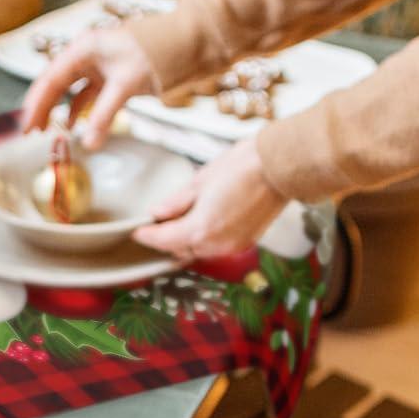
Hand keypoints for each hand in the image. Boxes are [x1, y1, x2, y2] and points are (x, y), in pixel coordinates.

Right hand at [22, 28, 155, 149]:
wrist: (182, 45)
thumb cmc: (154, 54)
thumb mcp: (124, 85)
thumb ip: (103, 115)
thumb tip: (88, 144)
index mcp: (83, 49)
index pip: (51, 79)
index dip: (36, 103)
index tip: (26, 125)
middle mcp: (86, 56)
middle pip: (55, 84)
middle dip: (42, 107)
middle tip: (29, 132)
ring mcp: (96, 66)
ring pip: (68, 90)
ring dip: (57, 110)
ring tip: (45, 130)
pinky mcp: (108, 77)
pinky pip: (86, 95)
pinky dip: (78, 111)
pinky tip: (72, 126)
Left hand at [133, 138, 284, 261]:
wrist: (279, 166)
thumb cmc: (242, 166)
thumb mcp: (200, 180)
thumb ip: (177, 202)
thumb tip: (158, 212)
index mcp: (199, 229)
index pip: (163, 239)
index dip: (147, 235)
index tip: (138, 231)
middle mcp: (215, 244)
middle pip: (179, 250)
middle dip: (166, 240)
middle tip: (156, 225)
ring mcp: (232, 246)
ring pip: (198, 251)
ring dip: (186, 241)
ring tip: (179, 222)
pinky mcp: (245, 242)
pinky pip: (216, 247)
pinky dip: (205, 239)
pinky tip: (203, 223)